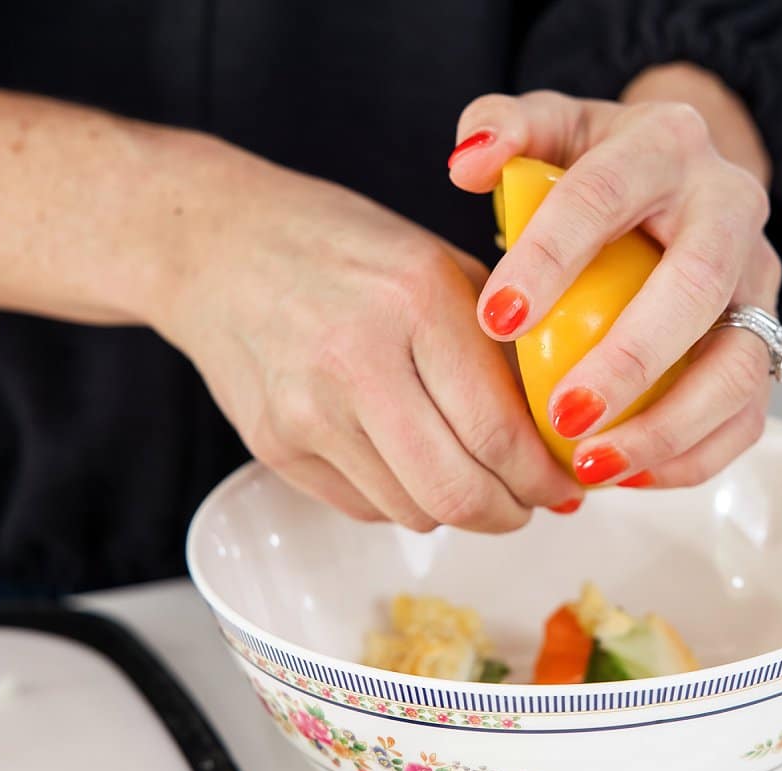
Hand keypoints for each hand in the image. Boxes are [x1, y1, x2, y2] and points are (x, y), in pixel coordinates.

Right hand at [150, 136, 581, 530]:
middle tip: (529, 503)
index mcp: (415, 300)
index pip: (499, 431)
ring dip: (458, 512)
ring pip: (413, 512)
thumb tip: (562, 427)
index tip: (565, 484)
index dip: (546, 478)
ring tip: (472, 480)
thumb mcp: (437, 264)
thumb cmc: (339, 246)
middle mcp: (357, 359)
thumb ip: (501, 345)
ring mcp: (306, 410)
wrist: (215, 246)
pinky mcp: (273, 446)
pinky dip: (403, 500)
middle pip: (457, 493)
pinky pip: (364, 507)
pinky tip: (409, 465)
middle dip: (511, 513)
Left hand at [448, 79, 780, 488]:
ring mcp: (757, 282)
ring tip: (592, 464)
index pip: (606, 196)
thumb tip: (467, 166)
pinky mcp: (765, 340)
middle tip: (560, 414)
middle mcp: (729, 211)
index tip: (495, 318)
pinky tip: (627, 475)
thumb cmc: (603, 165)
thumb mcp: (554, 127)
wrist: (684, 181)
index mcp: (667, 146)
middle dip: (629, 360)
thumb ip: (504, 128)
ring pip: (739, 366)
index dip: (550, 258)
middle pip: (695, 289)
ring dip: (668, 426)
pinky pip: (747, 413)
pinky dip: (692, 455)